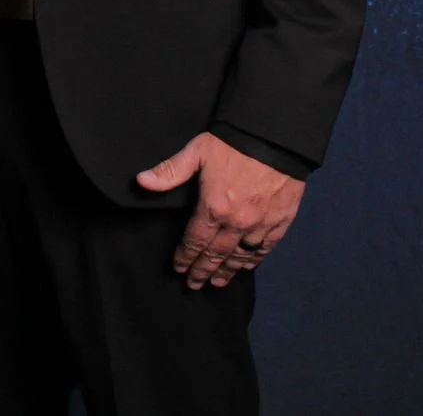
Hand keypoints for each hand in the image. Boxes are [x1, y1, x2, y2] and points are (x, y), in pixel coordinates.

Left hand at [136, 131, 305, 288]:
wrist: (275, 138)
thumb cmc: (232, 144)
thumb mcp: (195, 152)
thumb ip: (169, 171)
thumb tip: (141, 181)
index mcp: (213, 208)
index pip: (194, 241)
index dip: (185, 257)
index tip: (178, 269)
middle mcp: (236, 223)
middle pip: (216, 254)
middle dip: (203, 270)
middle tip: (194, 284)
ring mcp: (260, 224)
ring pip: (240, 256)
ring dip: (227, 271)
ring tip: (217, 283)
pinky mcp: (280, 221)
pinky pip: (265, 248)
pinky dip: (254, 260)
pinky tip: (247, 266)